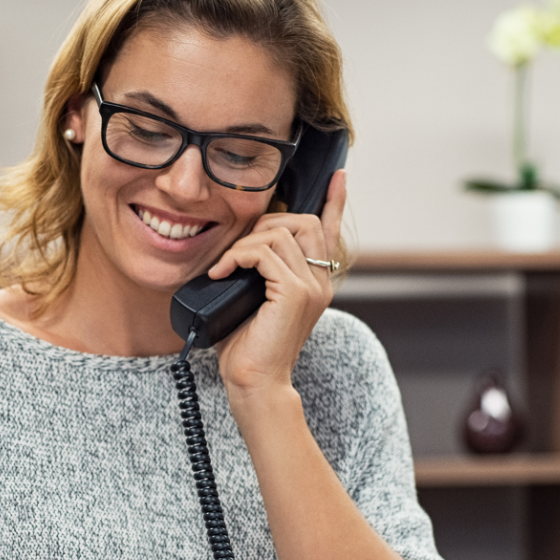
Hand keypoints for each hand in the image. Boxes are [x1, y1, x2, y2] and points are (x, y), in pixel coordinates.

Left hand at [203, 169, 346, 398]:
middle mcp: (320, 281)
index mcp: (315, 282)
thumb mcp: (254, 300)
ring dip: (245, 243)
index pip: (330, 232)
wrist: (255, 383)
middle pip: (304, 221)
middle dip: (267, 222)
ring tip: (226, 267)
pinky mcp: (295, 294)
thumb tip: (241, 249)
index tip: (338, 176)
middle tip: (239, 249)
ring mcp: (311, 287)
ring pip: (281, 233)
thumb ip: (260, 273)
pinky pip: (264, 252)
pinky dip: (237, 256)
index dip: (335, 201)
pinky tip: (222, 273)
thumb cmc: (249, 348)